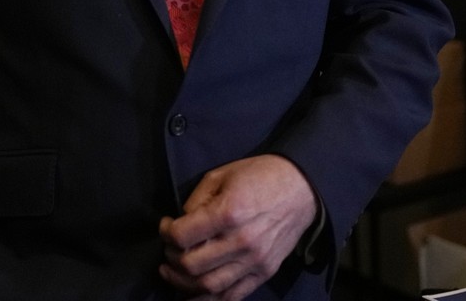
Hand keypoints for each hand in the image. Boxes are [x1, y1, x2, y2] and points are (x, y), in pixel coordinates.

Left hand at [158, 155, 316, 300]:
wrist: (300, 189)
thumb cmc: (258, 176)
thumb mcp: (219, 176)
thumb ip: (196, 201)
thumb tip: (181, 223)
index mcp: (228, 213)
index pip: (182, 236)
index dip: (165, 233)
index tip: (166, 226)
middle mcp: (242, 242)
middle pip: (191, 265)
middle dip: (171, 259)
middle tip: (169, 249)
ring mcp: (255, 261)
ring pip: (210, 286)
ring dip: (184, 283)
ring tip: (173, 273)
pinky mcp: (265, 273)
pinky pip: (234, 295)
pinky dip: (211, 300)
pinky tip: (193, 294)